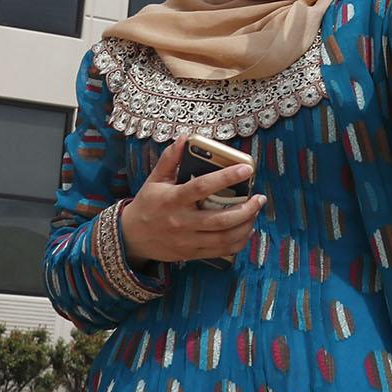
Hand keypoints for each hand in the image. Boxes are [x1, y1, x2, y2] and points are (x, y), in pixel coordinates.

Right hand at [120, 139, 265, 264]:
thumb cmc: (147, 205)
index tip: (246, 169)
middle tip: (259, 198)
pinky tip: (246, 229)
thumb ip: (170, 159)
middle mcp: (182, 222)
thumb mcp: (155, 179)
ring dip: (246, 225)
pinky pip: (222, 251)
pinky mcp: (192, 253)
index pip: (202, 187)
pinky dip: (238, 241)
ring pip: (225, 238)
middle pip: (220, 219)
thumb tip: (186, 138)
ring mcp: (188, 240)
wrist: (132, 237)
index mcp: (173, 199)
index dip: (226, 177)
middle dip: (246, 209)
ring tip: (255, 212)